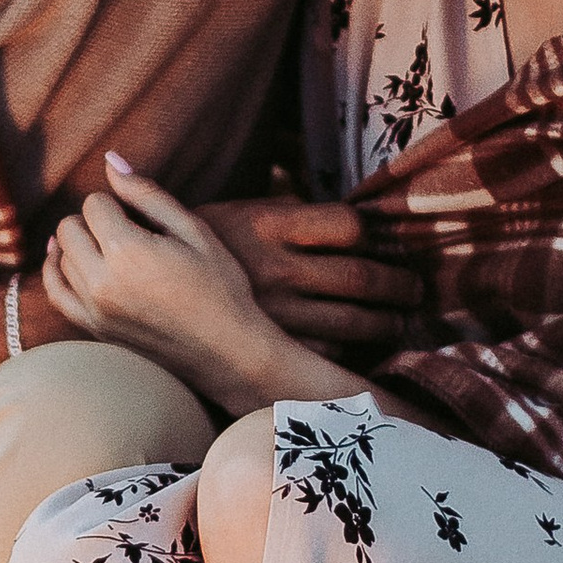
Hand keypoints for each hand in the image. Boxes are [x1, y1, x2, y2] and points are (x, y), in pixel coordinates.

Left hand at [47, 159, 346, 411]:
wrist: (227, 351)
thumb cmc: (220, 288)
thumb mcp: (193, 232)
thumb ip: (148, 194)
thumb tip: (110, 160)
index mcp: (128, 252)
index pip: (95, 204)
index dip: (119, 203)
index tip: (144, 218)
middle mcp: (102, 282)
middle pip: (69, 227)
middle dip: (95, 220)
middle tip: (131, 231)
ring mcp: (93, 310)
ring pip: (61, 257)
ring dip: (81, 245)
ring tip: (114, 248)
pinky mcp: (93, 329)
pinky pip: (56, 292)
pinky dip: (56, 271)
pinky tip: (65, 257)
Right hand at [194, 193, 423, 353]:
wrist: (148, 283)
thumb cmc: (212, 244)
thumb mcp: (246, 210)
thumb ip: (294, 209)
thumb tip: (348, 212)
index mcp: (270, 226)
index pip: (348, 226)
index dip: (373, 234)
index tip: (380, 242)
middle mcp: (274, 269)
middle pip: (361, 278)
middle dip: (399, 286)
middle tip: (414, 289)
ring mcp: (272, 313)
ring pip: (352, 323)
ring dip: (386, 324)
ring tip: (397, 321)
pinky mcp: (267, 346)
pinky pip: (325, 352)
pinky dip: (349, 349)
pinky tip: (356, 344)